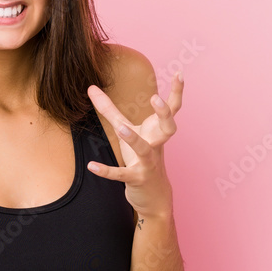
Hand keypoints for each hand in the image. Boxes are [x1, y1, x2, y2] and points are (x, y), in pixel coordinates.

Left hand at [86, 72, 183, 217]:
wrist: (154, 196)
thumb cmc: (140, 157)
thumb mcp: (126, 130)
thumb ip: (109, 109)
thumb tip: (91, 88)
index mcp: (158, 132)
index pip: (171, 110)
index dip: (177, 92)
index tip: (180, 74)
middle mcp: (157, 145)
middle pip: (168, 128)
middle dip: (164, 114)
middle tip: (156, 99)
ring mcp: (148, 163)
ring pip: (144, 150)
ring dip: (133, 139)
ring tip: (121, 128)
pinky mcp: (136, 178)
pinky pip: (122, 174)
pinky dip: (107, 171)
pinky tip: (92, 166)